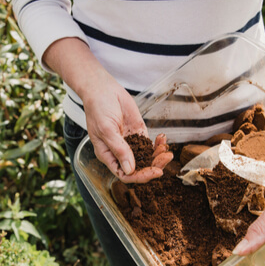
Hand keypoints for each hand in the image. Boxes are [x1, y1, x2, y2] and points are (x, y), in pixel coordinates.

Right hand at [42, 37, 171, 182]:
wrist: (103, 89)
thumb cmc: (98, 108)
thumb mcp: (106, 130)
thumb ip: (119, 149)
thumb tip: (129, 169)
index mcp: (108, 156)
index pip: (125, 174)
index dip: (140, 176)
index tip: (155, 171)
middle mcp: (120, 152)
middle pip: (139, 168)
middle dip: (154, 165)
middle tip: (166, 158)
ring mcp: (130, 143)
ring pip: (146, 157)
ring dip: (158, 155)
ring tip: (166, 149)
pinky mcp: (138, 133)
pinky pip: (150, 144)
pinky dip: (158, 144)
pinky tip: (163, 139)